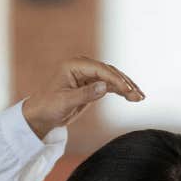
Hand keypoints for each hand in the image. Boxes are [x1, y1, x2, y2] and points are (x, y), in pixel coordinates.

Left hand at [21, 56, 144, 137]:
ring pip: (112, 78)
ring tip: (140, 97)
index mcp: (73, 65)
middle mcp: (82, 67)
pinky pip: (109, 85)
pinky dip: (120, 91)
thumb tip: (105, 86)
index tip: (127, 89)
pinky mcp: (91, 85)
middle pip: (109, 72)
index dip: (115, 79)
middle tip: (138, 95)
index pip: (100, 69)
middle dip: (125, 83)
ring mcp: (87, 75)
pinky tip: (132, 97)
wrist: (40, 116)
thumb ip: (86, 94)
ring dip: (126, 87)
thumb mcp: (65, 102)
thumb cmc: (47, 106)